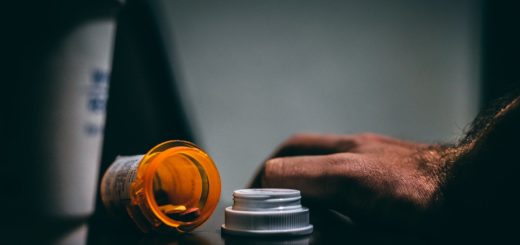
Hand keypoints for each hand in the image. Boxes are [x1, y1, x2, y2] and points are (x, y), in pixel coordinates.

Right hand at [249, 133, 446, 228]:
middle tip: (262, 196)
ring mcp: (366, 143)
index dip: (261, 193)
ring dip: (293, 164)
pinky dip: (317, 163)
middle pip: (291, 149)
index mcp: (348, 175)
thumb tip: (309, 234)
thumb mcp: (381, 237)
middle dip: (270, 171)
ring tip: (289, 192)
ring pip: (312, 144)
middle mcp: (351, 151)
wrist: (479, 182)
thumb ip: (339, 235)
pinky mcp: (378, 144)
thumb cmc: (436, 214)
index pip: (281, 172)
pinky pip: (333, 147)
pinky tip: (325, 186)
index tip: (254, 212)